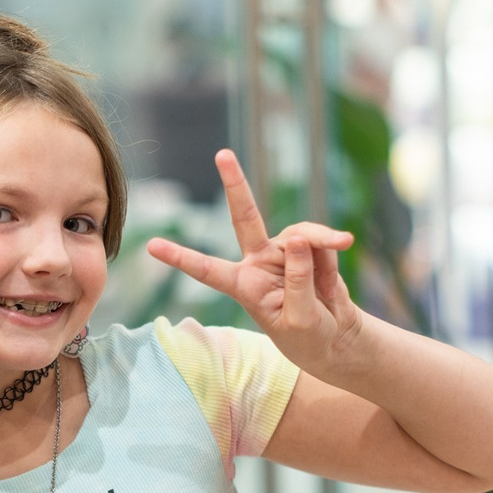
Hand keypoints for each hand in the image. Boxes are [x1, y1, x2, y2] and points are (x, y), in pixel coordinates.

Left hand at [146, 149, 361, 375]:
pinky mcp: (306, 248)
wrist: (336, 336)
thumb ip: (298, 281)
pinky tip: (340, 260)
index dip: (181, 258)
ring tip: (339, 256)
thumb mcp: (300, 319)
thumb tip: (298, 239)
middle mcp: (257, 263)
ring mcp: (281, 252)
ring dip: (321, 240)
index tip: (152, 246)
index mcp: (244, 287)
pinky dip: (331, 244)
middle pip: (245, 219)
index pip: (207, 271)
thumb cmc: (309, 337)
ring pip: (299, 233)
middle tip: (223, 154)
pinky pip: (319, 238)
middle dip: (236, 185)